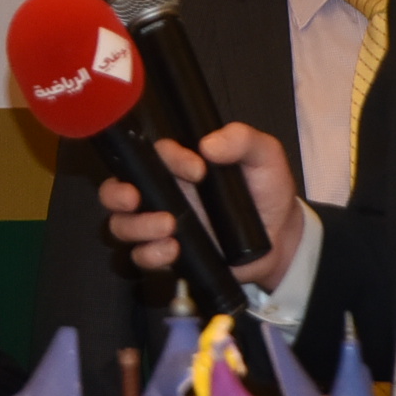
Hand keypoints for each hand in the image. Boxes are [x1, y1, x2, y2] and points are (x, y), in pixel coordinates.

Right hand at [100, 123, 305, 286]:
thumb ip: (242, 140)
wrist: (280, 239)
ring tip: (169, 228)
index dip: (170, 160)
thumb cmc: (266, 191)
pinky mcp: (168, 254)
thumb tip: (209, 145)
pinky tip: (173, 251)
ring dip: (137, 227)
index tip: (199, 171)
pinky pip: (140, 256)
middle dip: (117, 194)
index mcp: (179, 165)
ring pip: (122, 225)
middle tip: (135, 198)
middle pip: (116, 190)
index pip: (155, 155)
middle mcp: (163, 193)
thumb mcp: (263, 156)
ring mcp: (161, 224)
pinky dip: (150, 255)